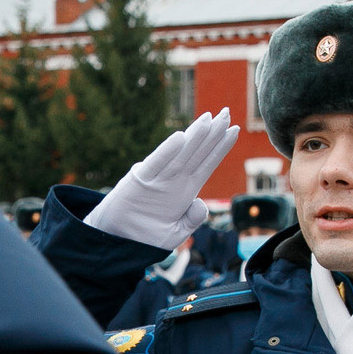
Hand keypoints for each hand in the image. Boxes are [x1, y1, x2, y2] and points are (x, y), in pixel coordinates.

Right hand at [84, 111, 238, 250]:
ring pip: (181, 154)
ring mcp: (158, 178)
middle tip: (227, 112)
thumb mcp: (174, 234)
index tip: (234, 130)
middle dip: (213, 133)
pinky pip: (156, 164)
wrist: (117, 241)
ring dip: (196, 137)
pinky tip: (180, 137)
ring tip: (210, 118)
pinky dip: (167, 151)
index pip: (207, 163)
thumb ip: (191, 221)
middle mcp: (174, 180)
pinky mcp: (140, 180)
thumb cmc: (146, 237)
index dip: (220, 147)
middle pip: (198, 153)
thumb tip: (202, 205)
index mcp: (186, 190)